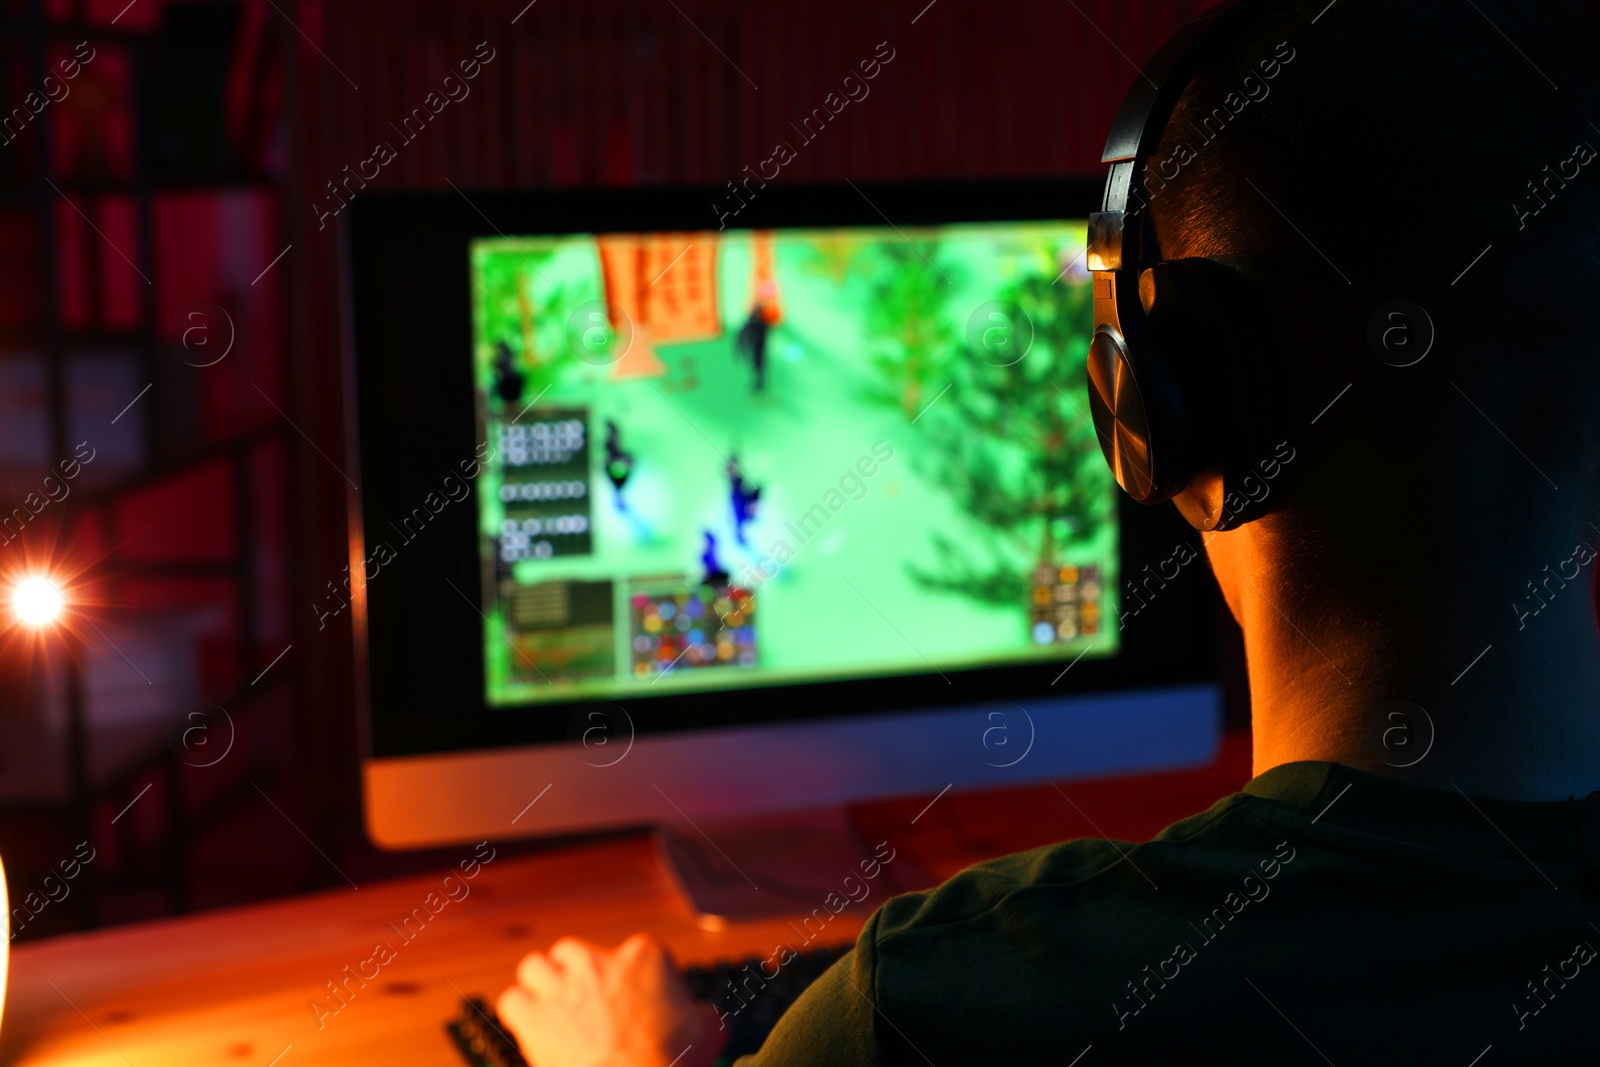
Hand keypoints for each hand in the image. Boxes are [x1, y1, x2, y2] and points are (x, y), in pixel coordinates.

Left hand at [497, 933, 726, 1066]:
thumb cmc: (676, 1064)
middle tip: (583, 1001)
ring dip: (540, 985)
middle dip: (574, 974)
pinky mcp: (534, 1019)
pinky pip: (512, 1001)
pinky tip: (531, 1026)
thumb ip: (703, 1014)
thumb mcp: (708, 1031)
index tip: (632, 1002)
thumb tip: (704, 1017)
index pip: (630, 952)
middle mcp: (597, 963)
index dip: (629, 978)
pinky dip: (519, 1012)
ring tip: (550, 1006)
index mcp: (643, 956)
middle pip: (572, 953)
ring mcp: (562, 988)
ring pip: (534, 967)